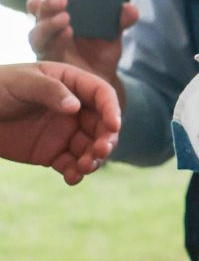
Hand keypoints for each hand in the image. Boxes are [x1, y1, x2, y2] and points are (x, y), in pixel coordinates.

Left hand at [0, 62, 120, 183]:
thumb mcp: (22, 83)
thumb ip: (50, 91)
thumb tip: (76, 107)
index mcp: (72, 84)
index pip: (102, 95)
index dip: (112, 110)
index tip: (114, 126)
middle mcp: (74, 109)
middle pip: (102, 124)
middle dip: (106, 139)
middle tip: (100, 152)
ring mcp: (64, 131)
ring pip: (90, 147)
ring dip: (94, 158)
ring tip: (85, 167)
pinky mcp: (51, 152)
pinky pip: (70, 164)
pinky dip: (75, 172)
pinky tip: (72, 178)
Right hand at [27, 0, 138, 93]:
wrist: (101, 82)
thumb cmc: (100, 52)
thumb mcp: (112, 35)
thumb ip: (121, 20)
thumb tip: (131, 9)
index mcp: (59, 18)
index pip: (45, 5)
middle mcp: (48, 32)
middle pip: (40, 16)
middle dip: (48, 6)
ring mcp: (46, 49)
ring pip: (37, 36)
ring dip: (49, 25)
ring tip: (65, 19)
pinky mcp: (48, 65)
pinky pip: (47, 54)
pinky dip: (56, 42)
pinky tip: (66, 34)